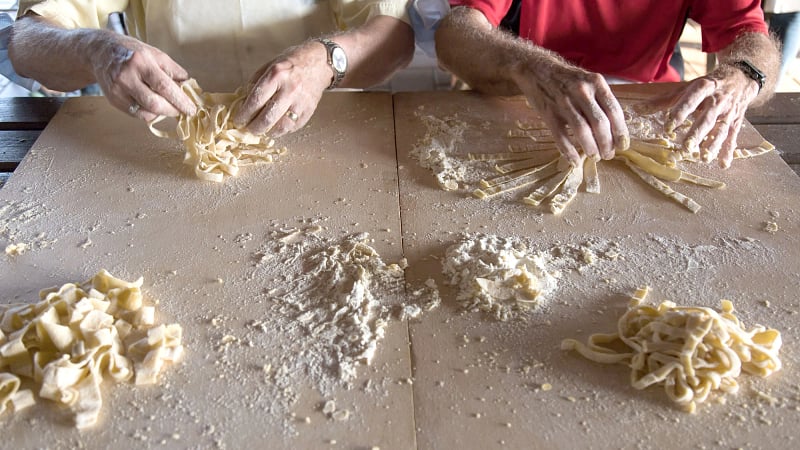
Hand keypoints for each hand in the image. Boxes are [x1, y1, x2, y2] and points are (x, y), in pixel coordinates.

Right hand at [89, 32, 196, 120]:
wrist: (100, 52)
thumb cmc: (133, 52)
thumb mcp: (155, 54)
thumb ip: (173, 70)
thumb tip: (189, 86)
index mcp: (141, 62)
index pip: (164, 86)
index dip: (180, 100)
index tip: (191, 108)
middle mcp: (127, 76)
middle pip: (154, 103)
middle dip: (172, 110)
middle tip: (182, 110)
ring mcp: (118, 89)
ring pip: (145, 112)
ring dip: (162, 113)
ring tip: (169, 107)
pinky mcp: (113, 100)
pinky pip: (136, 114)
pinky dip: (150, 114)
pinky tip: (154, 107)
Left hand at [233, 42, 331, 136]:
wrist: (319, 63)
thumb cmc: (291, 63)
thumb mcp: (270, 65)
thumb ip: (256, 83)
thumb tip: (244, 102)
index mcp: (277, 75)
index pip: (256, 100)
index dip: (244, 114)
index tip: (238, 120)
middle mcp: (290, 89)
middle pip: (267, 117)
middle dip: (254, 127)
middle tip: (248, 128)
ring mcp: (301, 102)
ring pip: (280, 126)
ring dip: (267, 132)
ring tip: (261, 130)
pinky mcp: (309, 111)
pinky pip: (292, 127)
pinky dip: (281, 130)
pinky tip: (275, 127)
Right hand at [512, 59, 628, 164]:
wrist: (536, 68)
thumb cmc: (567, 78)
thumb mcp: (588, 81)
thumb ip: (600, 100)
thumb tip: (614, 128)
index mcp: (595, 83)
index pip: (614, 111)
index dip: (620, 131)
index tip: (623, 145)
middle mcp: (581, 91)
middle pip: (599, 123)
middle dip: (607, 143)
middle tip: (609, 155)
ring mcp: (563, 102)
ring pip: (582, 131)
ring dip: (591, 148)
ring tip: (595, 157)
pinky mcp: (548, 113)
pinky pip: (561, 136)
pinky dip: (569, 151)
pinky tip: (575, 160)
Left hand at [657, 66, 758, 167]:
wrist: (741, 77)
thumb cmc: (707, 85)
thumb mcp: (686, 88)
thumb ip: (662, 101)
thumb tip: (636, 109)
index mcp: (704, 87)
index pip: (692, 99)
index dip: (681, 112)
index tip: (669, 126)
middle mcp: (718, 100)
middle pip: (707, 118)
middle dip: (697, 133)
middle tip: (685, 148)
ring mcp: (728, 113)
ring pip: (721, 130)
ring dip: (713, 145)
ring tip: (703, 158)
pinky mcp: (735, 122)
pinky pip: (732, 138)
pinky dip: (728, 151)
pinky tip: (723, 164)